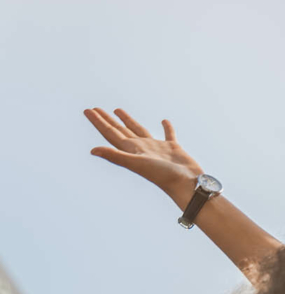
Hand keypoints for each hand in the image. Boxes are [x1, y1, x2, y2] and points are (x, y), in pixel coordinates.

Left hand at [85, 109, 202, 202]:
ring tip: (118, 110)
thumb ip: (115, 156)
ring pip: (138, 130)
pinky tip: (164, 121)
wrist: (187, 184)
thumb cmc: (162, 176)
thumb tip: (92, 150)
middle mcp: (141, 148)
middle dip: (107, 120)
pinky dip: (166, 127)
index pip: (111, 133)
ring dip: (128, 121)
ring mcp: (157, 148)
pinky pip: (168, 134)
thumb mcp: (136, 163)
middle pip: (120, 130)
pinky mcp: (173, 148)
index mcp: (131, 150)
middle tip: (95, 109)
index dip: (98, 122)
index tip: (88, 110)